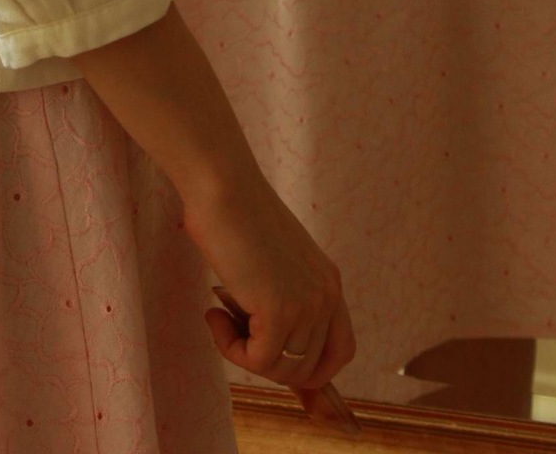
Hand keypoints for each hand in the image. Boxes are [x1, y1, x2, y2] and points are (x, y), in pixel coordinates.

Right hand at [188, 164, 356, 417]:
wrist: (222, 186)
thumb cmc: (236, 214)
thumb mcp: (275, 262)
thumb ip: (283, 296)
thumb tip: (271, 349)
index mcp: (329, 281)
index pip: (341, 351)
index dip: (311, 369)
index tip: (272, 360)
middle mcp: (327, 295)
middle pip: (310, 369)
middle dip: (269, 363)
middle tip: (236, 331)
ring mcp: (307, 304)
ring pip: (282, 370)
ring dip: (244, 353)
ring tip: (220, 318)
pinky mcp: (280, 311)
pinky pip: (257, 361)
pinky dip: (229, 348)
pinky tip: (213, 315)